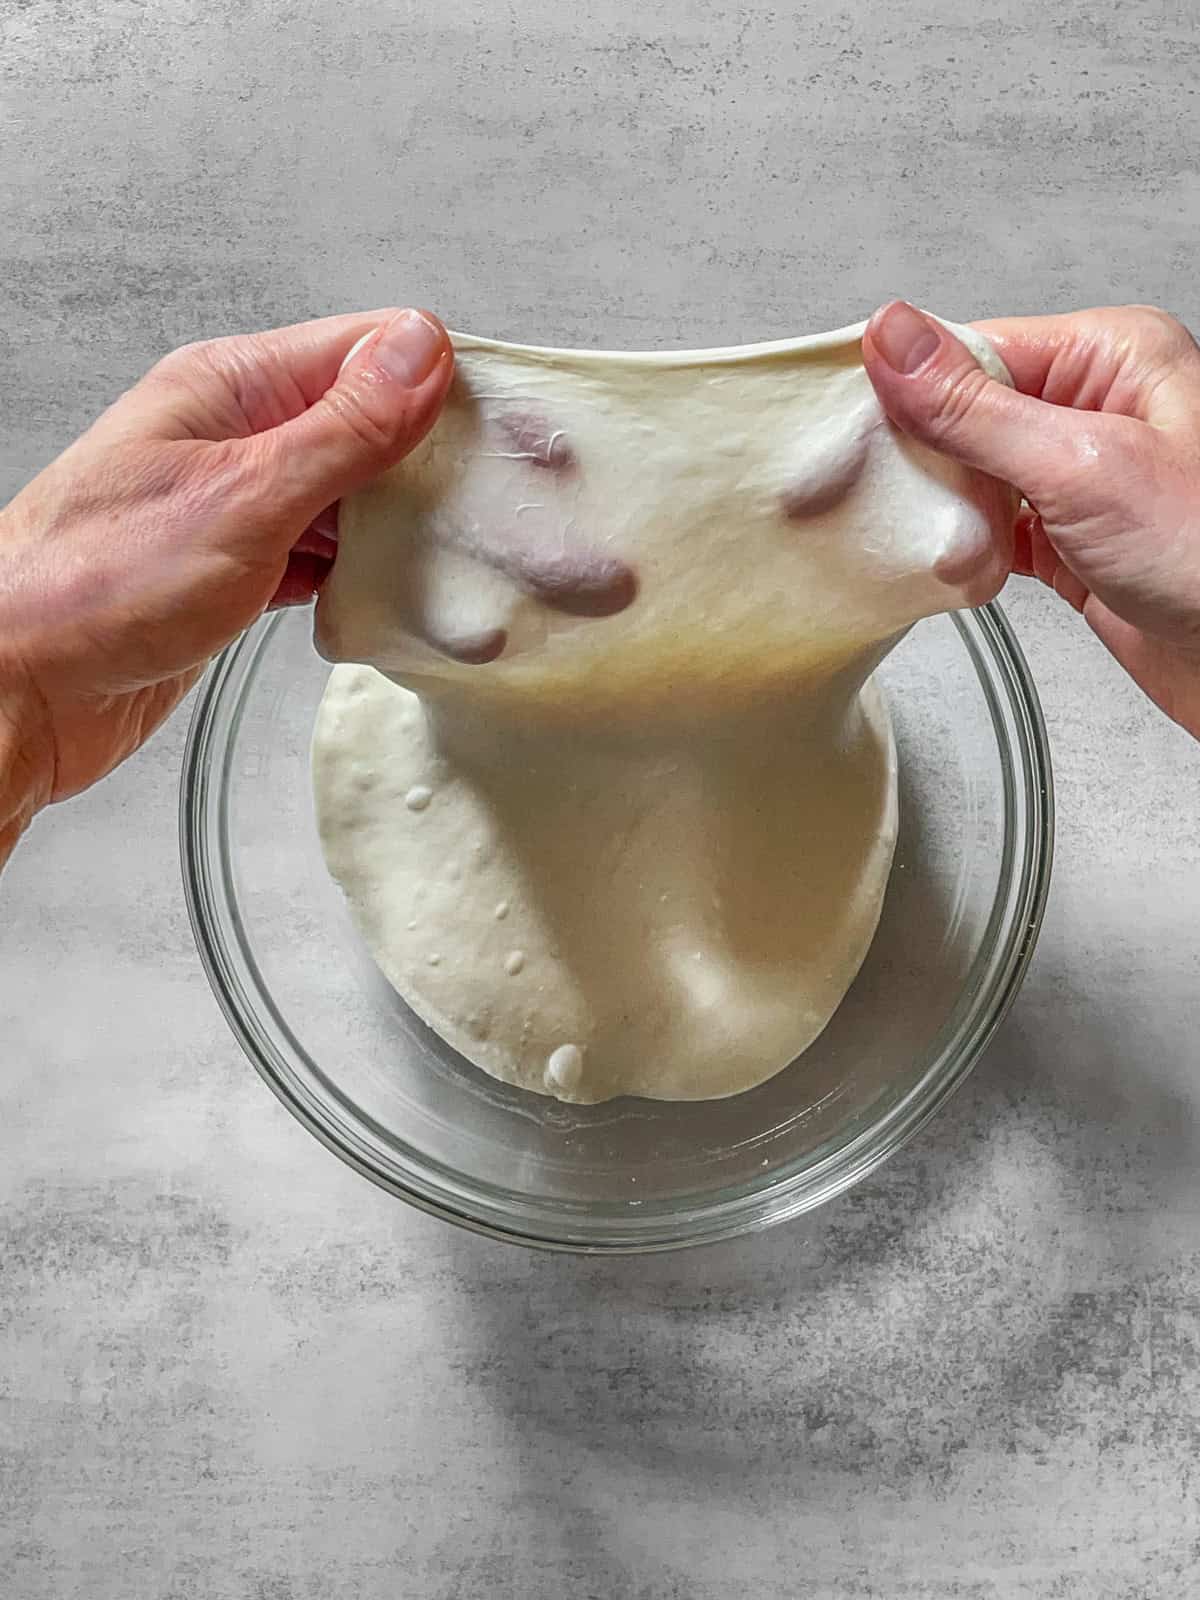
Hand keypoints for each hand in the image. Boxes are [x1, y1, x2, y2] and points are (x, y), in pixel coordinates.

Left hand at [0, 307, 453, 853]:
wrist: (17, 693)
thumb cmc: (88, 588)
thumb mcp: (241, 498)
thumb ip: (339, 429)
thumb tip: (419, 353)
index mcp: (230, 388)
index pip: (367, 351)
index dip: (445, 385)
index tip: (512, 433)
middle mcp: (236, 437)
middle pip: (368, 423)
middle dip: (433, 462)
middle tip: (499, 507)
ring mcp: (238, 505)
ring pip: (351, 496)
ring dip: (401, 526)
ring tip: (456, 557)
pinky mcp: (238, 570)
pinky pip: (323, 555)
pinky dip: (360, 573)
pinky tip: (387, 595)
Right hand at [862, 300, 1199, 740]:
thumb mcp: (1078, 466)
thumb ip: (975, 406)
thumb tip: (895, 337)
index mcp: (1112, 357)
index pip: (977, 348)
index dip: (911, 387)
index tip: (853, 425)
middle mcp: (1099, 407)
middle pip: (968, 409)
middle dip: (923, 453)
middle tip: (874, 488)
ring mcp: (1083, 475)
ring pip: (975, 472)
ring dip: (942, 506)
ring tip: (916, 529)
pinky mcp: (1071, 538)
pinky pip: (994, 526)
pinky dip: (966, 547)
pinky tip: (952, 559)